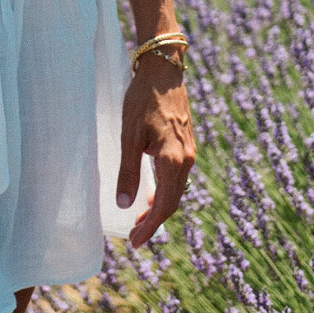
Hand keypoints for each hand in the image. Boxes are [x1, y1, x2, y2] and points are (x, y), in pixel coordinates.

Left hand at [117, 58, 194, 246]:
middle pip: (172, 202)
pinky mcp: (186, 143)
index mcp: (173, 161)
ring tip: (140, 219)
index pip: (164, 205)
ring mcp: (189, 151)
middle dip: (154, 222)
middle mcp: (186, 159)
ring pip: (176, 190)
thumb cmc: (143, 100)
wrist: (163, 70)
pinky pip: (178, 177)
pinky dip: (165, 191)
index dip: (150, 227)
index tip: (135, 242)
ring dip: (159, 207)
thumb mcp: (129, 135)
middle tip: (134, 236)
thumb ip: (128, 171)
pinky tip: (152, 192)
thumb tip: (125, 205)